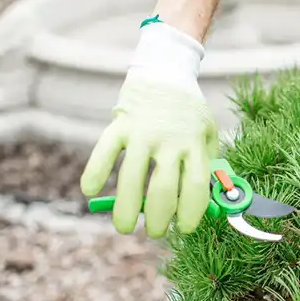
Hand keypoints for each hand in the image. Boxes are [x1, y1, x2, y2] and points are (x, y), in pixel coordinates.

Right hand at [80, 19, 217, 237]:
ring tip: (125, 227)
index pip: (195, 187)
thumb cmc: (189, 110)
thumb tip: (209, 203)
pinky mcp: (121, 123)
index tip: (185, 228)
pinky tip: (90, 191)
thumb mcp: (207, 133)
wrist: (166, 68)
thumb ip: (207, 164)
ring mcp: (143, 131)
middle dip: (159, 219)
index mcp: (194, 144)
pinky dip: (95, 171)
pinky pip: (104, 150)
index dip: (191, 213)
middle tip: (155, 231)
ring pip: (132, 177)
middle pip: (163, 189)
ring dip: (126, 208)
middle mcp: (169, 140)